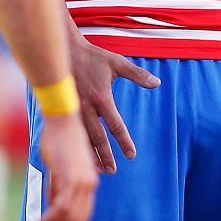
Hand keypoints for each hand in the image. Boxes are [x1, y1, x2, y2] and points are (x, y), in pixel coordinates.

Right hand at [35, 110, 98, 220]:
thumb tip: (52, 208)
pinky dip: (50, 219)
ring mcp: (82, 183)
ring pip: (70, 218)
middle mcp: (89, 185)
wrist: (62, 120)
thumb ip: (58, 189)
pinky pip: (61, 207)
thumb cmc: (59, 140)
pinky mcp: (71, 178)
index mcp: (89, 183)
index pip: (84, 216)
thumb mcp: (60, 169)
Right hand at [68, 24, 158, 172]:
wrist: (64, 50)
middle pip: (98, 137)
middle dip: (106, 155)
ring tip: (98, 169)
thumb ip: (137, 75)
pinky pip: (71, 131)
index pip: (116, 125)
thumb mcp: (117, 63)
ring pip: (82, 137)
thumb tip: (157, 83)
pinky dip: (77, 145)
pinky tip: (81, 155)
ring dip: (90, 154)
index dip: (124, 141)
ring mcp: (72, 108)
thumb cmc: (92, 57)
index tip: (131, 155)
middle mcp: (86, 106)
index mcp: (102, 97)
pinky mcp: (63, 108)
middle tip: (113, 170)